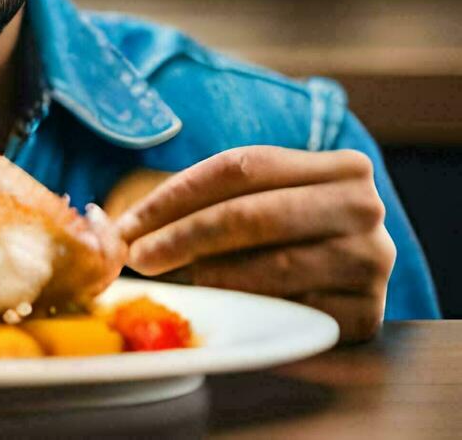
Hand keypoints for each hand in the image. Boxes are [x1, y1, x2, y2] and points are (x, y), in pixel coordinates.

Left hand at [116, 146, 395, 342]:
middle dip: (183, 235)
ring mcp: (370, 263)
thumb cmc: (288, 233)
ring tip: (175, 280)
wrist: (353, 283)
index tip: (129, 221)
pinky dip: (245, 308)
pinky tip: (218, 306)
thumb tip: (112, 226)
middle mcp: (365, 209)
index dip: (177, 193)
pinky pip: (288, 311)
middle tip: (137, 256)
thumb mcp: (260, 200)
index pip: (240, 168)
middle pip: (253, 214)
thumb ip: (207, 201)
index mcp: (341, 166)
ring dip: (208, 276)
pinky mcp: (367, 315)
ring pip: (269, 265)